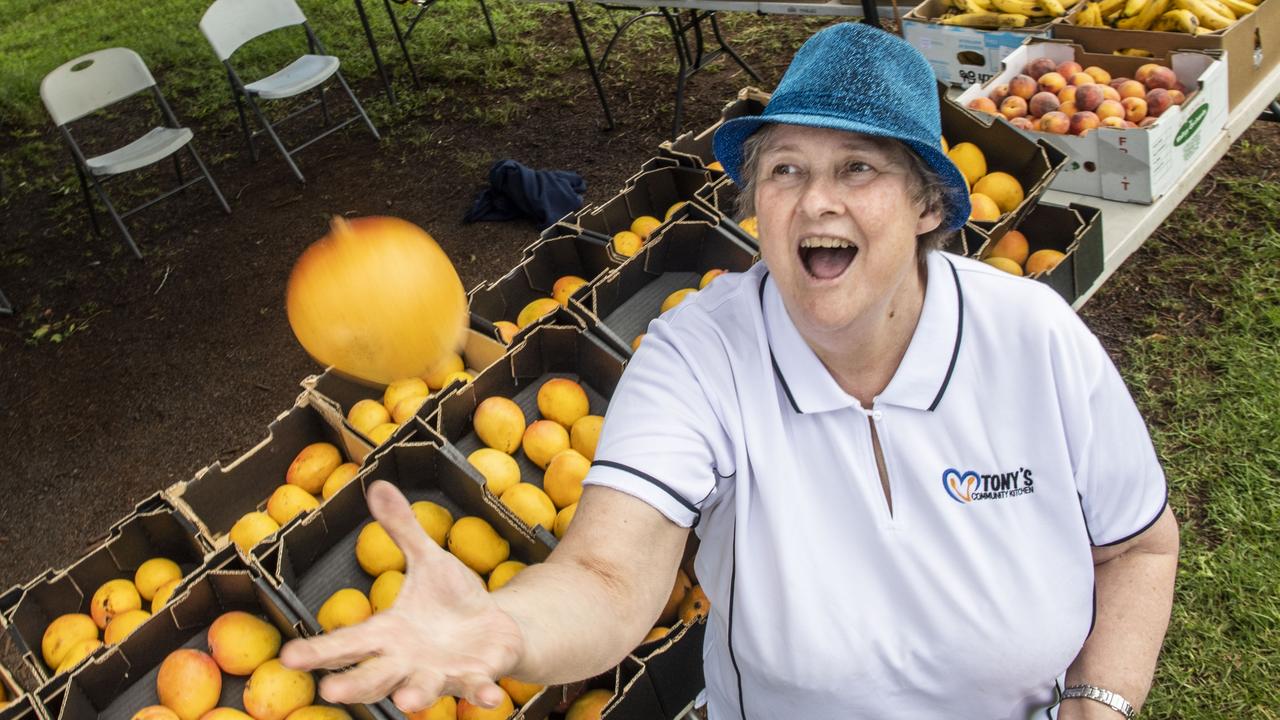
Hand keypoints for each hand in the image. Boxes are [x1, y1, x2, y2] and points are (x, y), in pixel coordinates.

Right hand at [279, 481, 524, 711]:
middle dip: (356, 683)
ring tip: (407, 702)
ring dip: (416, 696)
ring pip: (422, 688)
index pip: (348, 643)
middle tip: (331, 690)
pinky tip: (492, 698)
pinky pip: (477, 687)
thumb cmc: (453, 600)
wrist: (496, 628)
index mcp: (391, 633)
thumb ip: (402, 530)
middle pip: (375, 675)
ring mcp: (442, 673)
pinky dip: (482, 694)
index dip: (319, 650)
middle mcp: (409, 661)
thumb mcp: (428, 560)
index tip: (289, 656)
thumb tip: (378, 485)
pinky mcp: (477, 676)